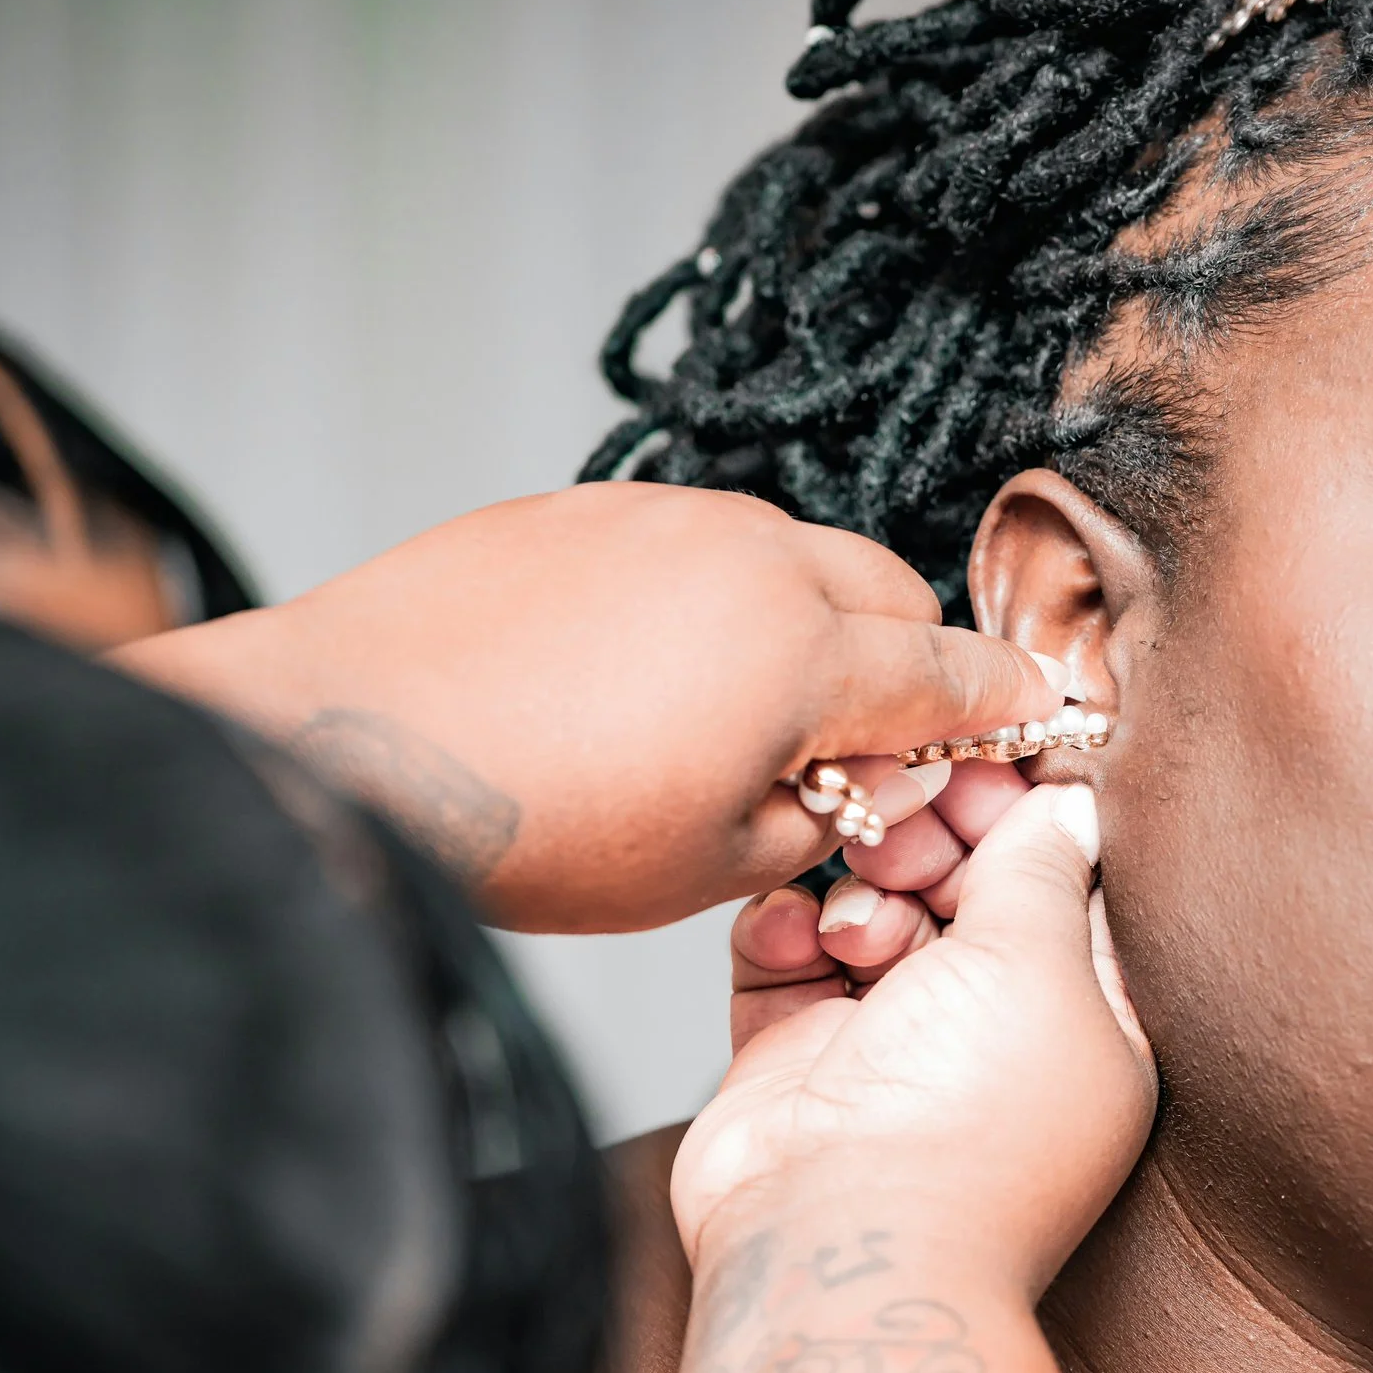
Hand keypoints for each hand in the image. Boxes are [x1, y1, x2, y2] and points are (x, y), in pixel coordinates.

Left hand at [114, 483, 1061, 930]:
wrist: (344, 738)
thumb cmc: (529, 824)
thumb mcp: (707, 868)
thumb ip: (821, 814)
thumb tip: (861, 778)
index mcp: (807, 652)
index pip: (953, 670)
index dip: (1002, 705)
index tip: (1027, 718)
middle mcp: (753, 555)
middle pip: (887, 590)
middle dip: (902, 657)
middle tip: (860, 742)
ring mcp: (661, 515)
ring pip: (788, 554)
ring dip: (801, 621)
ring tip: (729, 712)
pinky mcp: (579, 505)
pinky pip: (688, 541)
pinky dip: (705, 596)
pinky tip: (638, 670)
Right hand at [677, 783, 1153, 1300]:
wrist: (840, 1244)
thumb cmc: (971, 1126)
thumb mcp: (1043, 965)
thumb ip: (1046, 868)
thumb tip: (1071, 801)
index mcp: (1083, 1020)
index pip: (1062, 884)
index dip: (1021, 814)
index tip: (980, 758)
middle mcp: (987, 1030)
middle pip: (961, 886)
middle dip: (930, 842)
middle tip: (903, 829)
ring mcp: (887, 1043)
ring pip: (868, 908)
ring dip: (858, 890)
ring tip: (857, 920)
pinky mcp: (793, 1054)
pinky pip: (783, 955)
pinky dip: (783, 932)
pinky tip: (793, 940)